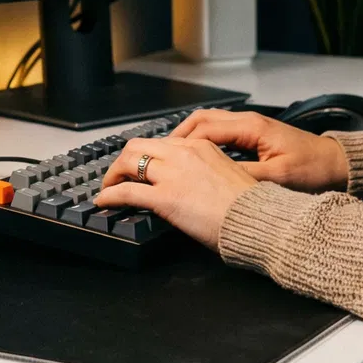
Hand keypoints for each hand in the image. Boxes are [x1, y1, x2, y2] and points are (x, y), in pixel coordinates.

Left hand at [93, 137, 256, 251]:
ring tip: (108, 188)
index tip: (140, 167)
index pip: (161, 143)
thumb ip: (205, 171)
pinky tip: (104, 202)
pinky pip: (127, 191)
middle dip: (123, 161)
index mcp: (201, 146)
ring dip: (113, 175)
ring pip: (129, 163)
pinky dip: (111, 195)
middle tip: (118, 176)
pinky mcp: (165, 197)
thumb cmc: (248, 205)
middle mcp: (184, 153)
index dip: (145, 155)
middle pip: (139, 146)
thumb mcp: (227, 174)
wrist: (257, 220)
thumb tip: (191, 184)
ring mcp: (173, 174)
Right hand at [170, 109, 350, 192]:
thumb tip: (213, 181)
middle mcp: (248, 121)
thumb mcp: (278, 179)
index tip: (162, 156)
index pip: (204, 128)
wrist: (336, 164)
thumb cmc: (313, 170)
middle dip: (178, 135)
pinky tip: (198, 159)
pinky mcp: (255, 134)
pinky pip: (220, 131)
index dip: (180, 142)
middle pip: (201, 119)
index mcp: (251, 127)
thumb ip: (244, 178)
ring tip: (173, 157)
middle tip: (160, 154)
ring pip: (209, 123)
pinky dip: (203, 141)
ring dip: (189, 137)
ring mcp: (251, 126)